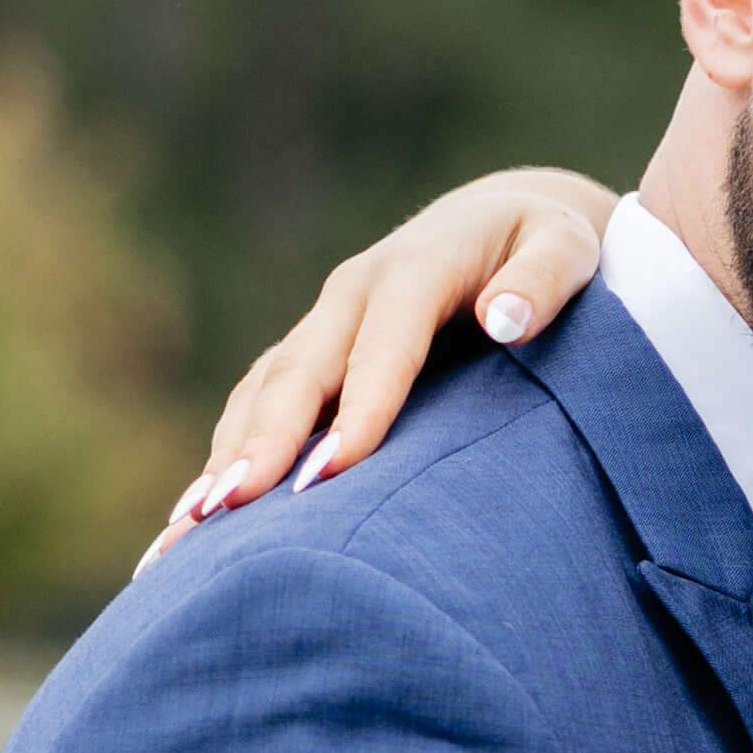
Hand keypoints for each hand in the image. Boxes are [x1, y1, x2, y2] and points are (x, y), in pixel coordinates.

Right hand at [149, 169, 615, 556]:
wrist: (498, 221)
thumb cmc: (543, 247)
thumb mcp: (566, 248)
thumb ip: (543, 280)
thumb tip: (507, 318)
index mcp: (413, 269)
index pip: (383, 345)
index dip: (358, 409)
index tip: (332, 475)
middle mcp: (352, 295)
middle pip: (299, 372)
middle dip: (261, 442)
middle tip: (227, 510)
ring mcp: (322, 326)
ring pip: (263, 392)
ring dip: (224, 457)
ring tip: (186, 531)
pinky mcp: (309, 356)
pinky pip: (256, 406)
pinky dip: (224, 457)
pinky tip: (190, 523)